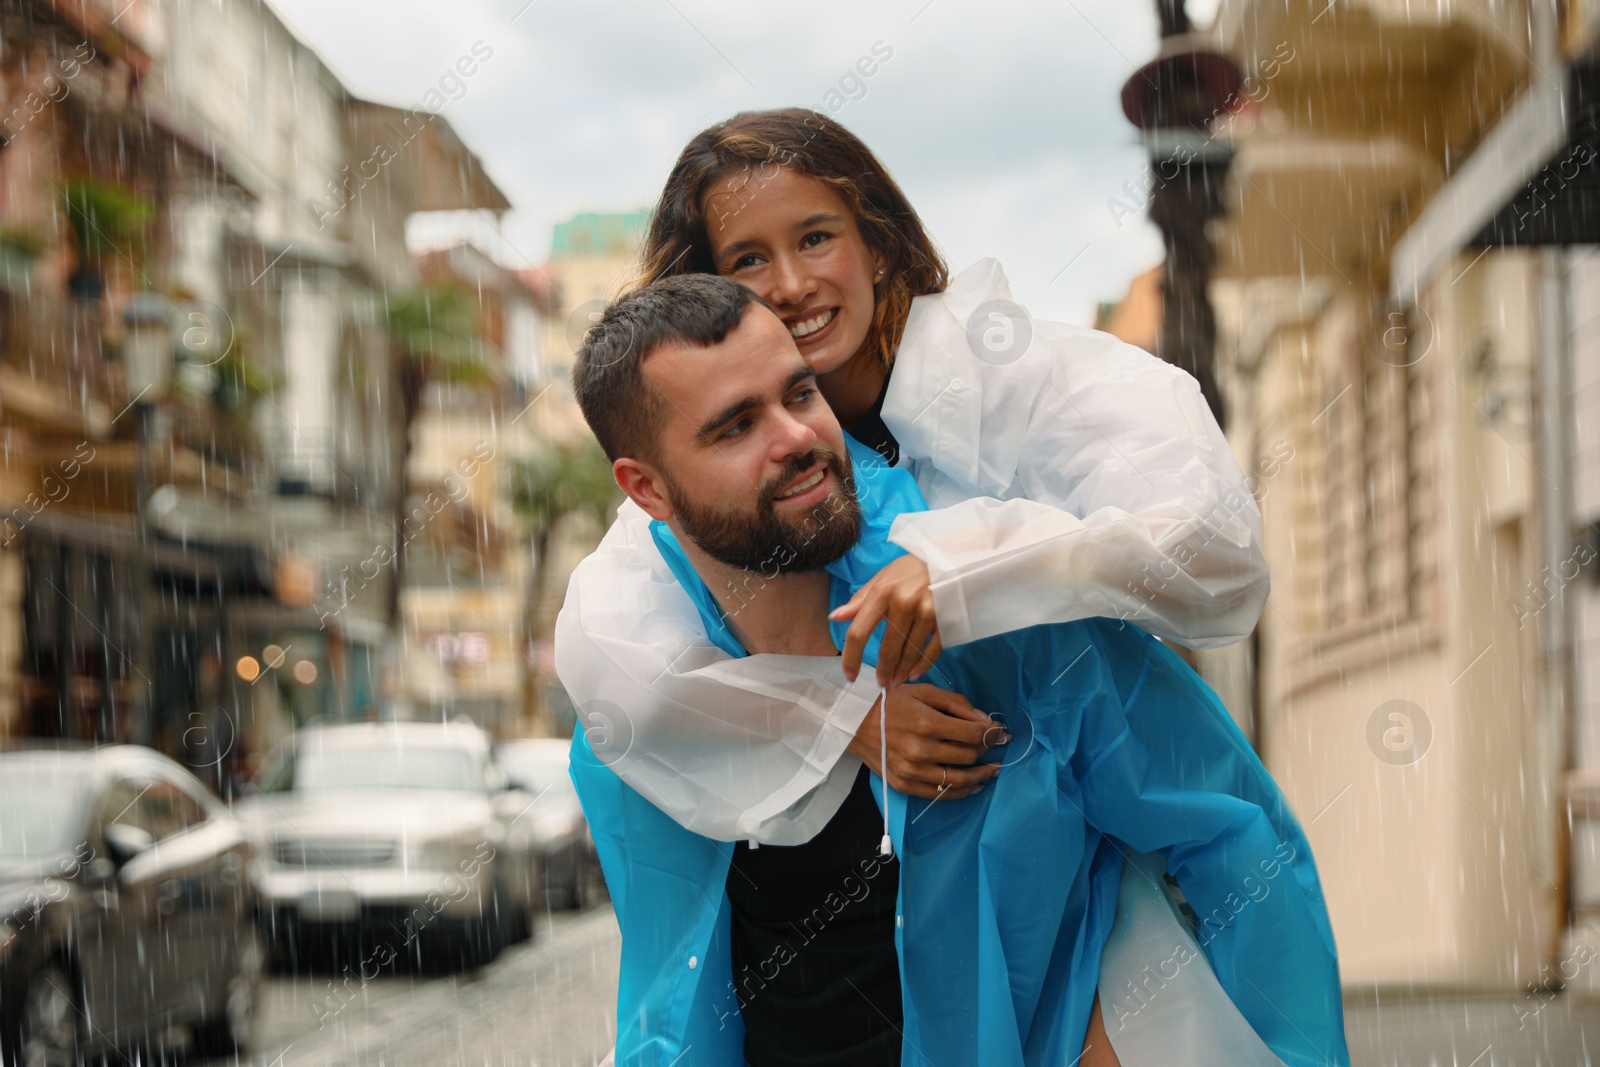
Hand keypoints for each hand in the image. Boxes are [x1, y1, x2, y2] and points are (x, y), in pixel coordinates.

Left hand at [829, 555, 941, 686]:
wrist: (951, 559)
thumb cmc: (911, 570)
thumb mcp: (882, 578)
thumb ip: (859, 600)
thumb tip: (835, 617)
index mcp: (882, 592)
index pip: (859, 632)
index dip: (851, 658)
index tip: (850, 675)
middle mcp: (904, 602)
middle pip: (888, 648)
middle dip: (882, 670)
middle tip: (881, 683)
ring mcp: (927, 612)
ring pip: (910, 653)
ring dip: (901, 672)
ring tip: (895, 682)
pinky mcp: (947, 620)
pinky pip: (932, 651)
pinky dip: (922, 666)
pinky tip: (914, 674)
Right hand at [845, 683, 1009, 799]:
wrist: (852, 721)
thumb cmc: (889, 702)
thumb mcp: (923, 691)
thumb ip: (956, 704)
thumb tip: (985, 719)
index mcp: (926, 723)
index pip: (973, 734)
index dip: (993, 733)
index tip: (1002, 731)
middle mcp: (920, 750)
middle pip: (968, 756)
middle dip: (988, 751)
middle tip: (997, 747)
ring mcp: (911, 771)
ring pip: (958, 779)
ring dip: (981, 776)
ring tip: (993, 770)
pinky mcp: (903, 784)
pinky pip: (939, 794)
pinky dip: (960, 792)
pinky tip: (973, 786)